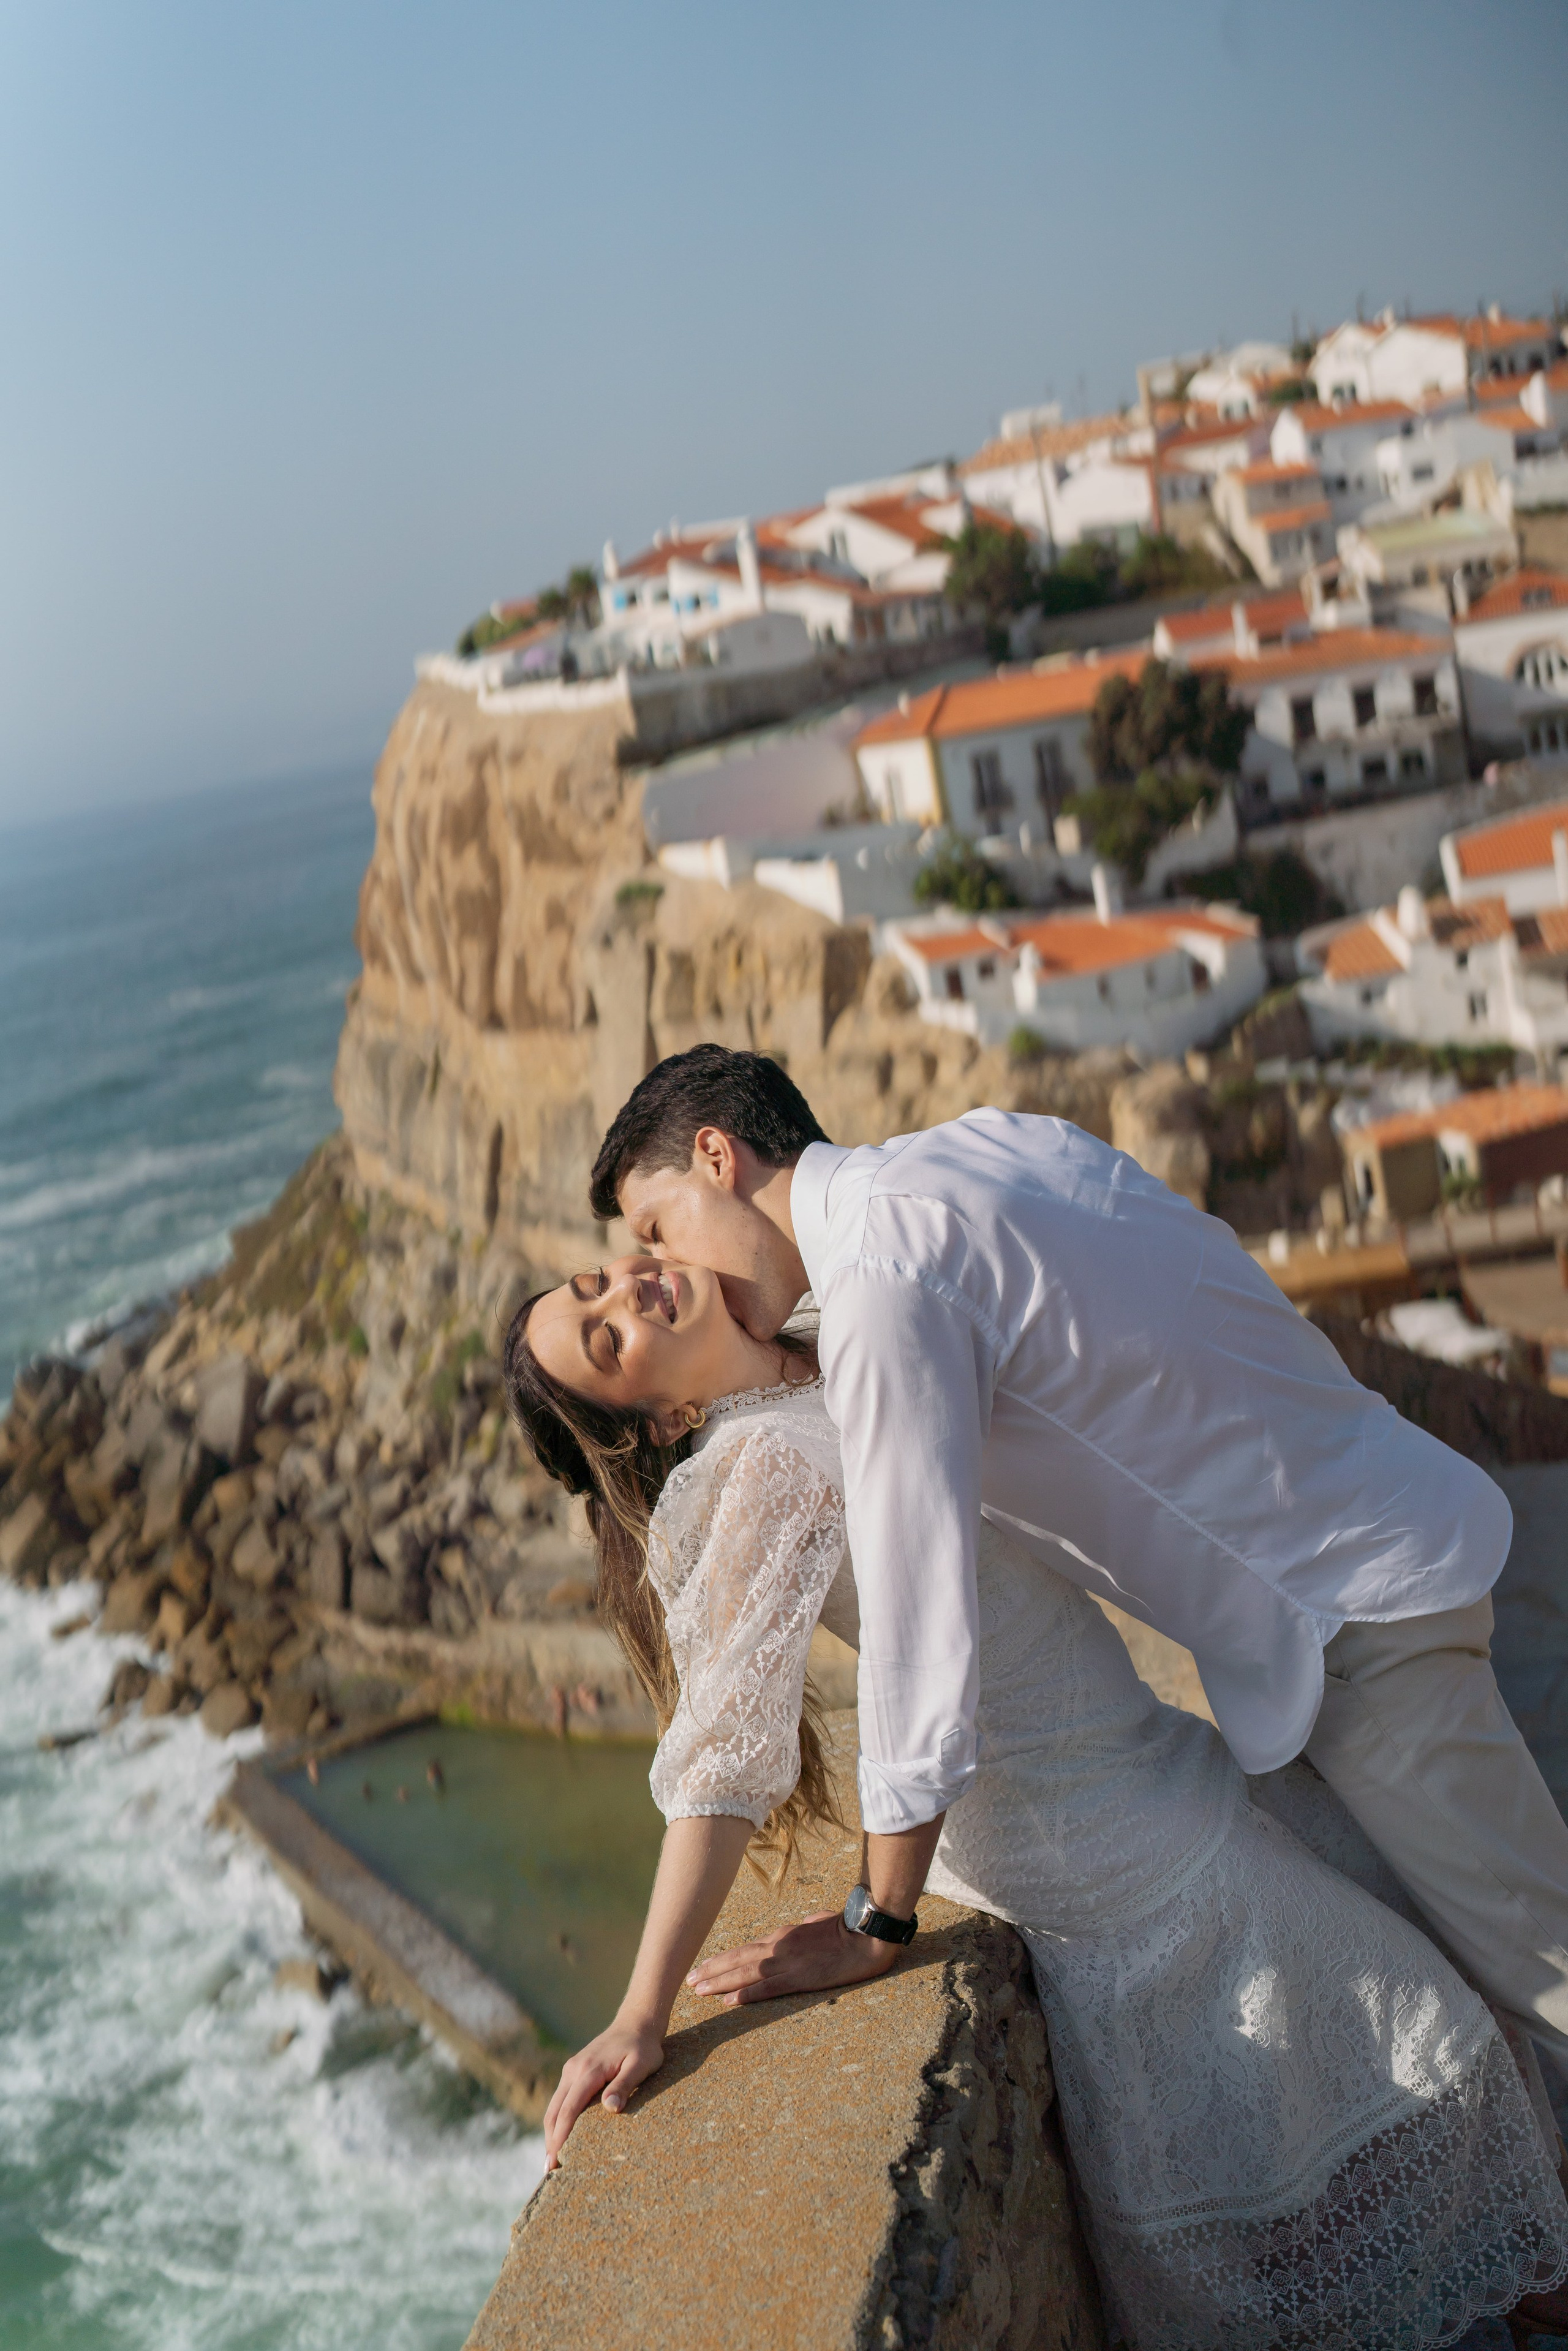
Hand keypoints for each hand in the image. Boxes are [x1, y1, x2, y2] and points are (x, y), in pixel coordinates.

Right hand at [543, 2015, 664, 2168]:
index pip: (569, 2110)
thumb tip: (610, 2109)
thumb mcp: (640, 2065)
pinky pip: (561, 2099)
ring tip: (552, 2160)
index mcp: (588, 2070)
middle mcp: (574, 2070)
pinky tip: (561, 2136)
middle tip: (549, 2170)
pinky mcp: (575, 2072)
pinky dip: (557, 2120)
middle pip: (554, 2111)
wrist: (636, 2022)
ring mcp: (572, 2070)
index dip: (561, 2137)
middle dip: (551, 2141)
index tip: (556, 2160)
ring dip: (551, 2132)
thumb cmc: (643, 2047)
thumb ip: (625, 2085)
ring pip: (554, 2106)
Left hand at [687, 1908, 899, 2005]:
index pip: (744, 1950)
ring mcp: (787, 1962)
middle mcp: (778, 1947)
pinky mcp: (800, 1978)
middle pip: (737, 1960)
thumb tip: (802, 1925)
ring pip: (745, 1973)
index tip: (702, 1967)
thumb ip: (804, 1926)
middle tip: (688, 1981)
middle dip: (711, 1971)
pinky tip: (730, 2001)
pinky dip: (746, 1994)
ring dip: (719, 1982)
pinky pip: (767, 1988)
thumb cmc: (845, 1927)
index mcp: (782, 1936)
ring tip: (698, 1990)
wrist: (864, 1935)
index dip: (721, 1959)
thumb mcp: (818, 1922)